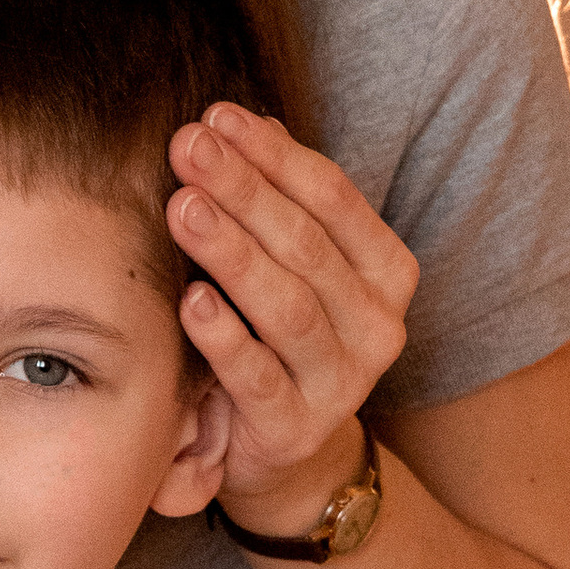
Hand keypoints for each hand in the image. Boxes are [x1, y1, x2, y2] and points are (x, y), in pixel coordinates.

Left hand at [167, 106, 419, 533]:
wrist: (281, 451)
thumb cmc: (277, 338)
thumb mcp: (288, 266)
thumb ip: (275, 200)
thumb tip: (236, 120)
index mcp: (386, 271)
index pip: (333, 198)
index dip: (274, 154)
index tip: (216, 117)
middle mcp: (378, 325)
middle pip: (307, 245)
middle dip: (243, 190)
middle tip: (188, 148)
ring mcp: (342, 383)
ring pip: (288, 307)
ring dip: (232, 252)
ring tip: (183, 208)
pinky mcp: (295, 429)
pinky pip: (258, 378)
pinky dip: (224, 337)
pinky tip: (190, 300)